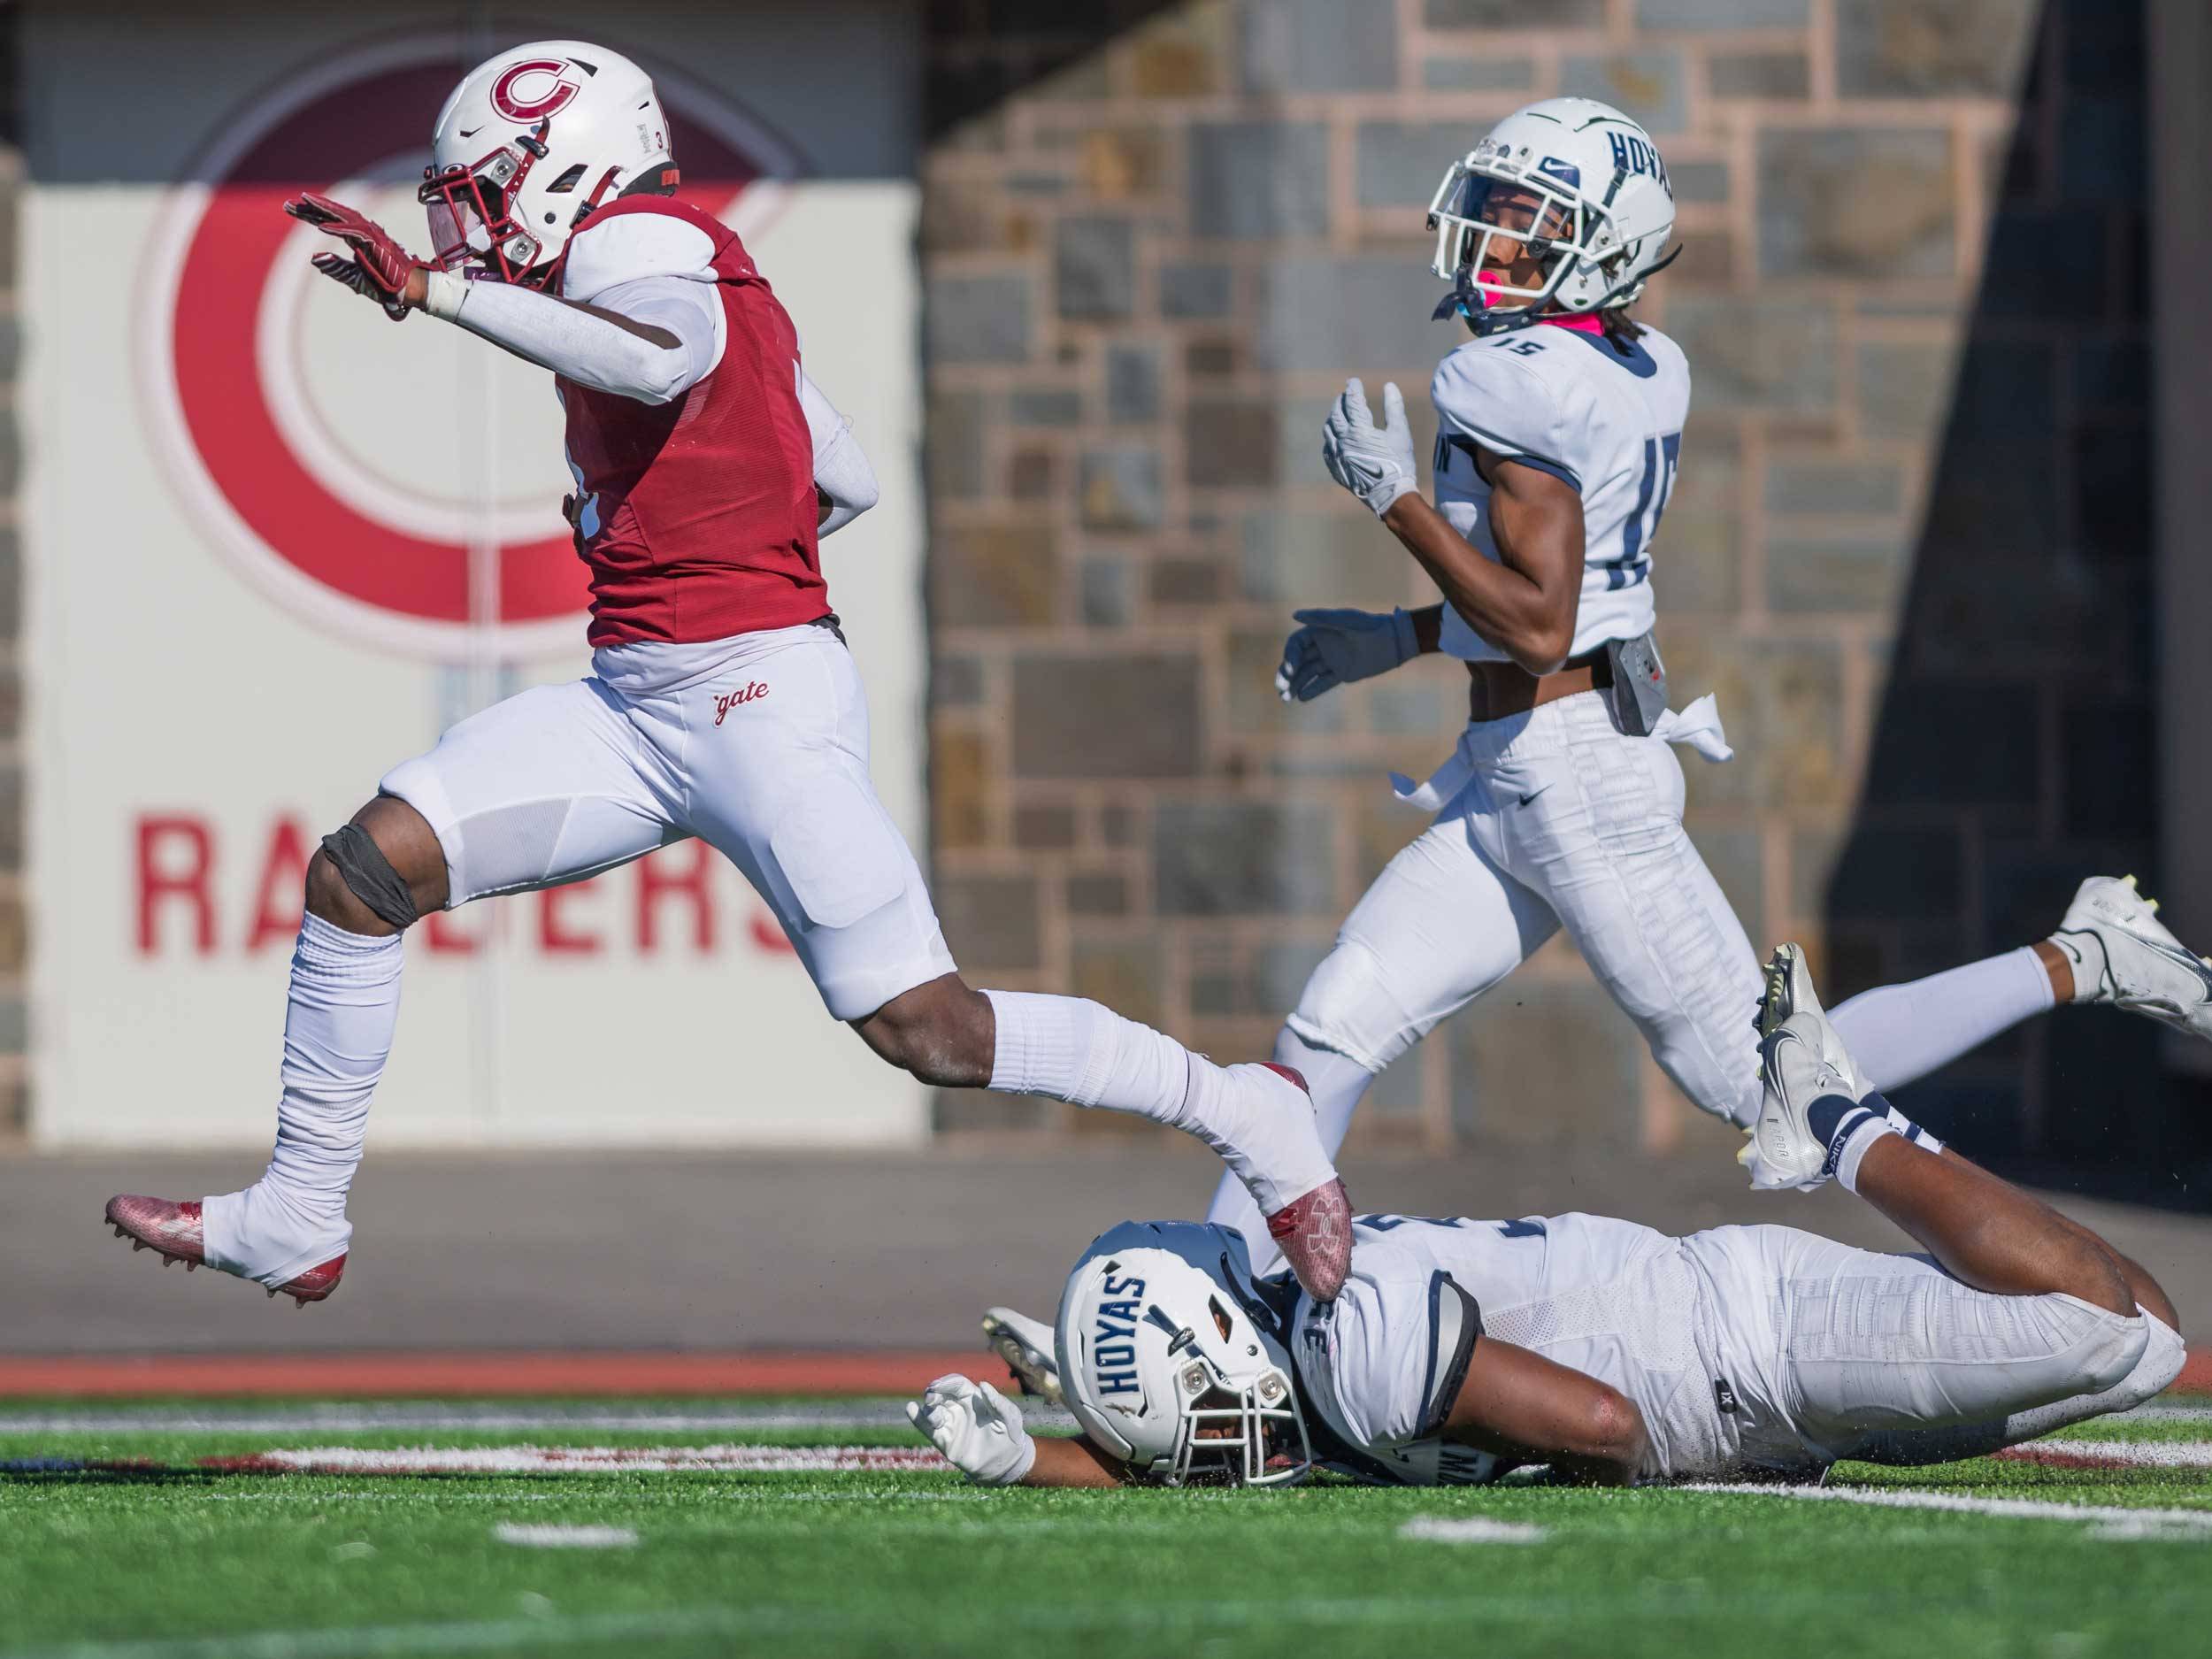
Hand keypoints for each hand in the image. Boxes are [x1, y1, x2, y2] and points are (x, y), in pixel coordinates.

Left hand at [284, 192, 425, 321]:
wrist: (411, 292)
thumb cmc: (388, 286)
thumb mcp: (355, 279)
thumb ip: (336, 268)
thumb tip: (313, 258)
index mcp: (358, 240)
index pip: (330, 223)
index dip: (310, 215)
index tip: (291, 208)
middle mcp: (364, 233)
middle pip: (334, 215)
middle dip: (311, 208)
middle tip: (288, 204)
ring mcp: (372, 236)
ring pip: (344, 217)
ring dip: (323, 210)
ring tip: (303, 202)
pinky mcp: (377, 244)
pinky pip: (354, 233)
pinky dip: (337, 229)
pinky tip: (320, 227)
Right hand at [905, 1373, 1035, 1485]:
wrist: (1007, 1461)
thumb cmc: (1011, 1434)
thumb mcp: (1010, 1416)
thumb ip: (998, 1401)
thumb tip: (982, 1384)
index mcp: (973, 1397)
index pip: (955, 1383)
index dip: (946, 1382)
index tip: (939, 1385)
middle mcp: (959, 1408)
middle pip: (940, 1394)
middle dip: (933, 1392)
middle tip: (932, 1396)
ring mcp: (951, 1424)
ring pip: (932, 1411)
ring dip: (929, 1409)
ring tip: (935, 1415)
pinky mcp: (945, 1441)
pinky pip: (928, 1429)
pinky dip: (917, 1419)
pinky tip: (911, 1409)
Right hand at [1276, 606, 1418, 701]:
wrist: (1394, 640)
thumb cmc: (1369, 626)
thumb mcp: (1344, 621)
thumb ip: (1319, 618)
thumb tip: (1294, 615)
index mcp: (1319, 631)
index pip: (1296, 645)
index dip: (1289, 656)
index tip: (1290, 668)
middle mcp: (1323, 645)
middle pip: (1298, 661)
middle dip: (1287, 674)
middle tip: (1281, 686)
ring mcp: (1332, 660)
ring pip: (1308, 674)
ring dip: (1296, 684)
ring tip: (1285, 698)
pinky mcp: (1343, 673)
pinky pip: (1324, 683)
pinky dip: (1312, 690)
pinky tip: (1301, 698)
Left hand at [1322, 378, 1419, 517]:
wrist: (1390, 495)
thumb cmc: (1398, 462)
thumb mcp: (1400, 432)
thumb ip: (1394, 407)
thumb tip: (1389, 386)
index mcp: (1359, 430)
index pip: (1352, 402)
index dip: (1353, 389)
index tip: (1354, 381)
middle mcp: (1343, 441)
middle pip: (1336, 414)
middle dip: (1341, 401)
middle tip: (1346, 395)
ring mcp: (1337, 455)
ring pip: (1328, 430)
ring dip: (1333, 418)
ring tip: (1339, 413)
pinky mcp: (1336, 468)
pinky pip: (1327, 448)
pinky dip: (1330, 438)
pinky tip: (1336, 437)